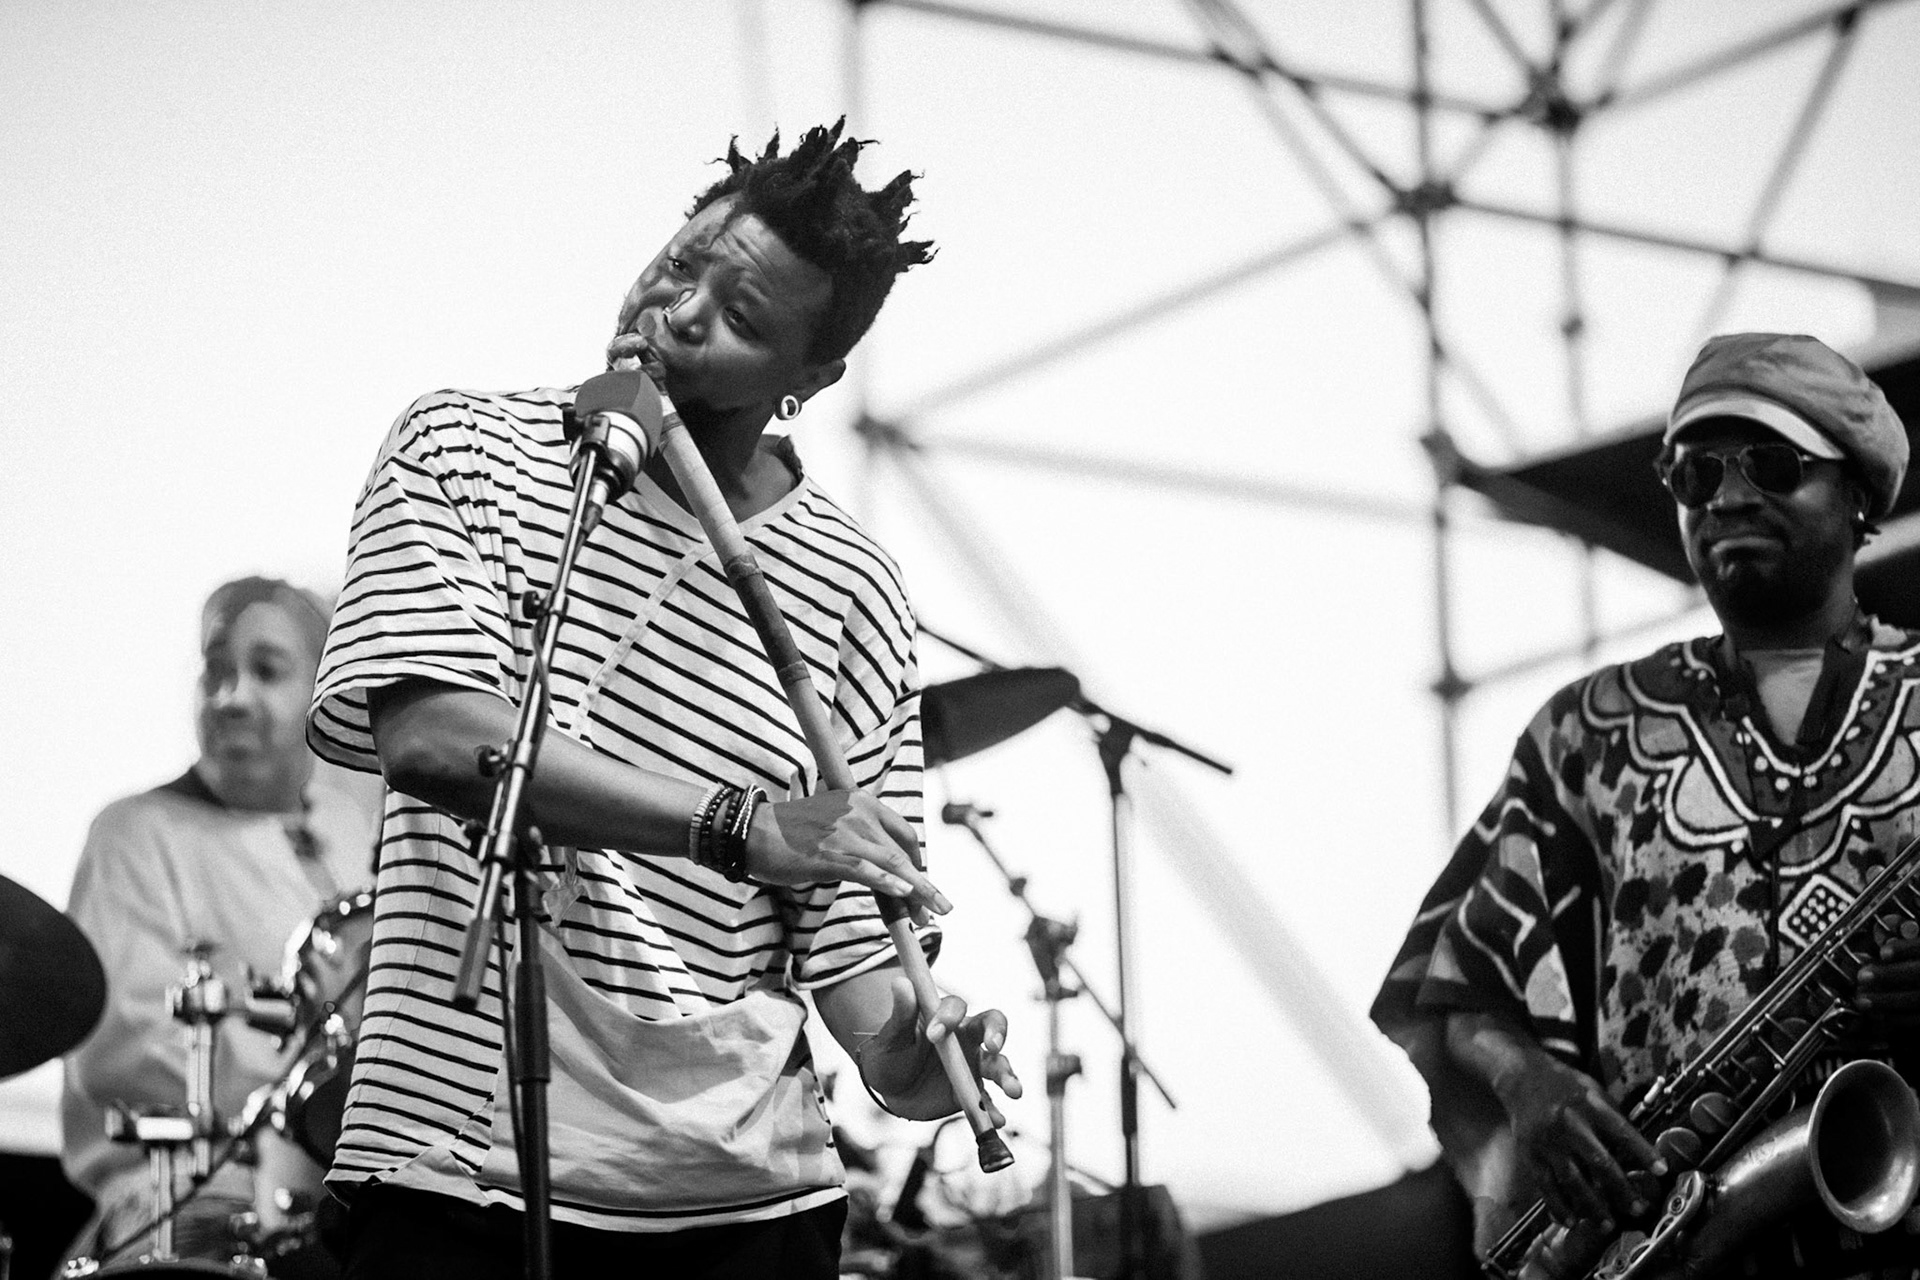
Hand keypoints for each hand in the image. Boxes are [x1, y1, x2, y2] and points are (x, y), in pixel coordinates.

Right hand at [748, 791, 950, 919]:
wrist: (751, 831)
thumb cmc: (789, 833)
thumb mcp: (832, 822)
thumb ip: (860, 837)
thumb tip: (885, 868)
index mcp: (861, 802)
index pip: (902, 833)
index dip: (918, 862)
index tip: (923, 886)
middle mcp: (858, 812)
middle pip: (903, 849)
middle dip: (924, 882)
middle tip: (940, 907)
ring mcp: (844, 833)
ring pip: (891, 863)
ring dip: (915, 891)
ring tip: (930, 914)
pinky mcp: (828, 855)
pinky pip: (866, 871)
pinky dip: (887, 884)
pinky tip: (902, 896)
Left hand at [856, 976, 1023, 1122]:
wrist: (892, 1087)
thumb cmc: (891, 1053)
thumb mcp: (890, 1036)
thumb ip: (900, 1014)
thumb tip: (899, 982)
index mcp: (945, 1017)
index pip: (956, 1007)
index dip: (948, 1017)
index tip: (933, 1034)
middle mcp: (965, 1037)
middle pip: (992, 1026)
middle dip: (997, 1033)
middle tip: (994, 1046)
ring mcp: (972, 1065)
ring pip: (998, 1064)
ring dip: (1007, 1075)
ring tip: (1013, 1090)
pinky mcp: (972, 1092)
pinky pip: (987, 1100)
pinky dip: (994, 1111)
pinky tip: (997, 1121)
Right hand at [1498, 1052, 1662, 1230]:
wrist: (1522, 1077)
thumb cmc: (1565, 1085)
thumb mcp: (1593, 1090)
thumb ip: (1613, 1118)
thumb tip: (1637, 1151)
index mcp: (1589, 1105)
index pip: (1621, 1131)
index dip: (1643, 1152)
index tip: (1662, 1170)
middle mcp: (1568, 1123)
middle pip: (1598, 1161)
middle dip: (1621, 1188)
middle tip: (1638, 1209)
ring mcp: (1547, 1141)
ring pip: (1572, 1179)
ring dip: (1591, 1205)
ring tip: (1607, 1224)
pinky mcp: (1530, 1153)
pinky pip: (1545, 1185)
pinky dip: (1558, 1205)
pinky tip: (1571, 1220)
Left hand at [1856, 933, 1919, 1033]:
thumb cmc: (1915, 958)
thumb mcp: (1914, 941)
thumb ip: (1900, 934)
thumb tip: (1879, 932)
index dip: (1905, 949)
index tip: (1883, 951)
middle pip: (1918, 973)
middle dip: (1890, 975)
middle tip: (1862, 975)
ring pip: (1917, 999)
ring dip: (1887, 1000)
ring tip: (1862, 1000)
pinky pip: (1917, 1018)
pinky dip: (1897, 1018)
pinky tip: (1878, 1014)